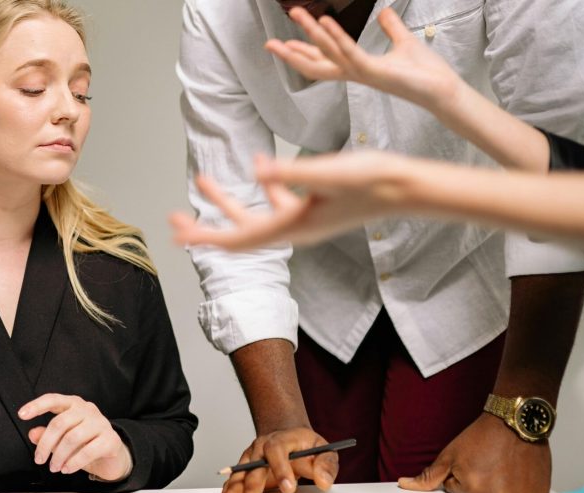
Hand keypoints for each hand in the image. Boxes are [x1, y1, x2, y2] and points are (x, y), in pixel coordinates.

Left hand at [18, 393, 132, 481]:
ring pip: (72, 438)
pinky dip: (74, 463)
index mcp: (73, 404)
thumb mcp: (62, 438)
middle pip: (60, 423)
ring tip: (54, 467)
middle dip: (46, 444)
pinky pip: (88, 451)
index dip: (36, 406)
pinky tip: (67, 469)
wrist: (111, 454)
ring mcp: (100, 423)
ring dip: (59, 456)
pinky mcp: (110, 439)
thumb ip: (46, 434)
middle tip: (39, 460)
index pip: (53, 399)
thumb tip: (33, 434)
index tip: (22, 415)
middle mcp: (87, 409)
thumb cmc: (84, 442)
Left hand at [170, 152, 414, 250]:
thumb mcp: (328, 173)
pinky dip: (263, 186)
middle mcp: (295, 230)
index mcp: (293, 227)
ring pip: (255, 216)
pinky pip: (278, 202)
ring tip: (203, 180)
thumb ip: (291, 174)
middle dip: (205, 226)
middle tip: (174, 220)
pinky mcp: (316, 209)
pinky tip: (258, 162)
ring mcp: (305, 221)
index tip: (177, 235)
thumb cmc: (373, 181)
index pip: (238, 239)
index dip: (206, 238)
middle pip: (238, 233)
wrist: (408, 188)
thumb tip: (256, 170)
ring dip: (226, 202)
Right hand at [221, 427, 336, 492]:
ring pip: (239, 473)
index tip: (288, 488)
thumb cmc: (304, 446)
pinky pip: (233, 480)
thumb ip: (326, 465)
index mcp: (280, 440)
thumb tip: (324, 481)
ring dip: (233, 489)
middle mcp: (260, 448)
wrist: (287, 436)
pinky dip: (228, 491)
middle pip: (253, 466)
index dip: (280, 469)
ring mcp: (249, 458)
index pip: (277, 451)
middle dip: (252, 485)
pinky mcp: (244, 469)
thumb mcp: (323, 450)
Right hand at [266, 7, 462, 110]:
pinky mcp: (373, 71)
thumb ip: (391, 27)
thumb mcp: (404, 42)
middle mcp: (353, 73)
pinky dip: (336, 37)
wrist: (442, 89)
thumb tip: (383, 11)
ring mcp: (361, 73)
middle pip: (314, 63)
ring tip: (298, 14)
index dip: (301, 51)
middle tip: (269, 42)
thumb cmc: (425, 72)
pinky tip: (325, 21)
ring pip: (327, 54)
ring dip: (310, 34)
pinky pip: (349, 53)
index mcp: (357, 68)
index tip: (282, 42)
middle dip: (291, 52)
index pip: (322, 59)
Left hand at [399, 414, 550, 492]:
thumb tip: (406, 485)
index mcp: (474, 492)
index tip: (474, 465)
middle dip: (480, 486)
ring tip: (502, 468)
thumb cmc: (485, 436)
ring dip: (500, 488)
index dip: (463, 478)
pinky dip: (517, 488)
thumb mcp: (450, 455)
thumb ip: (430, 476)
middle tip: (488, 465)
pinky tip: (516, 473)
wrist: (516, 421)